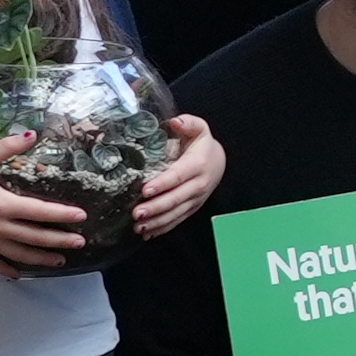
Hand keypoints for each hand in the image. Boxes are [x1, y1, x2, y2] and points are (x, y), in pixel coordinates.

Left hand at [128, 116, 224, 238]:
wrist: (219, 162)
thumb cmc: (202, 144)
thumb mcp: (199, 129)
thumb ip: (188, 123)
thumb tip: (175, 121)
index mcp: (197, 164)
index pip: (178, 176)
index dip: (162, 184)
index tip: (145, 190)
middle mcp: (198, 184)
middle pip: (176, 198)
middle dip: (155, 207)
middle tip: (136, 213)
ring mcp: (196, 199)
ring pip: (176, 213)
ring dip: (157, 221)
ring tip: (138, 226)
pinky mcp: (192, 208)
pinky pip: (177, 220)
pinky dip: (163, 228)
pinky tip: (147, 233)